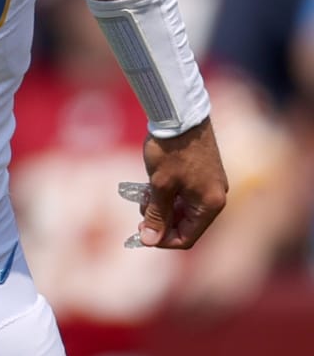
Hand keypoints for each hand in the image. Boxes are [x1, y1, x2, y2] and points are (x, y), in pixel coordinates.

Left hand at [137, 118, 227, 248]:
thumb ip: (156, 214)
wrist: (180, 114)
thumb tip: (149, 240)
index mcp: (210, 204)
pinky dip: (168, 194)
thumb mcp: (160, 185)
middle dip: (161, 220)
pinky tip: (151, 185)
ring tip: (144, 194)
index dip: (162, 240)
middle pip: (186, 224)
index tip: (141, 233)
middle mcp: (216, 197)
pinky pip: (186, 194)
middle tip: (140, 210)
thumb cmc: (171, 151)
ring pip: (184, 208)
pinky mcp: (204, 173)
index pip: (187, 237)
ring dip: (162, 206)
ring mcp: (211, 184)